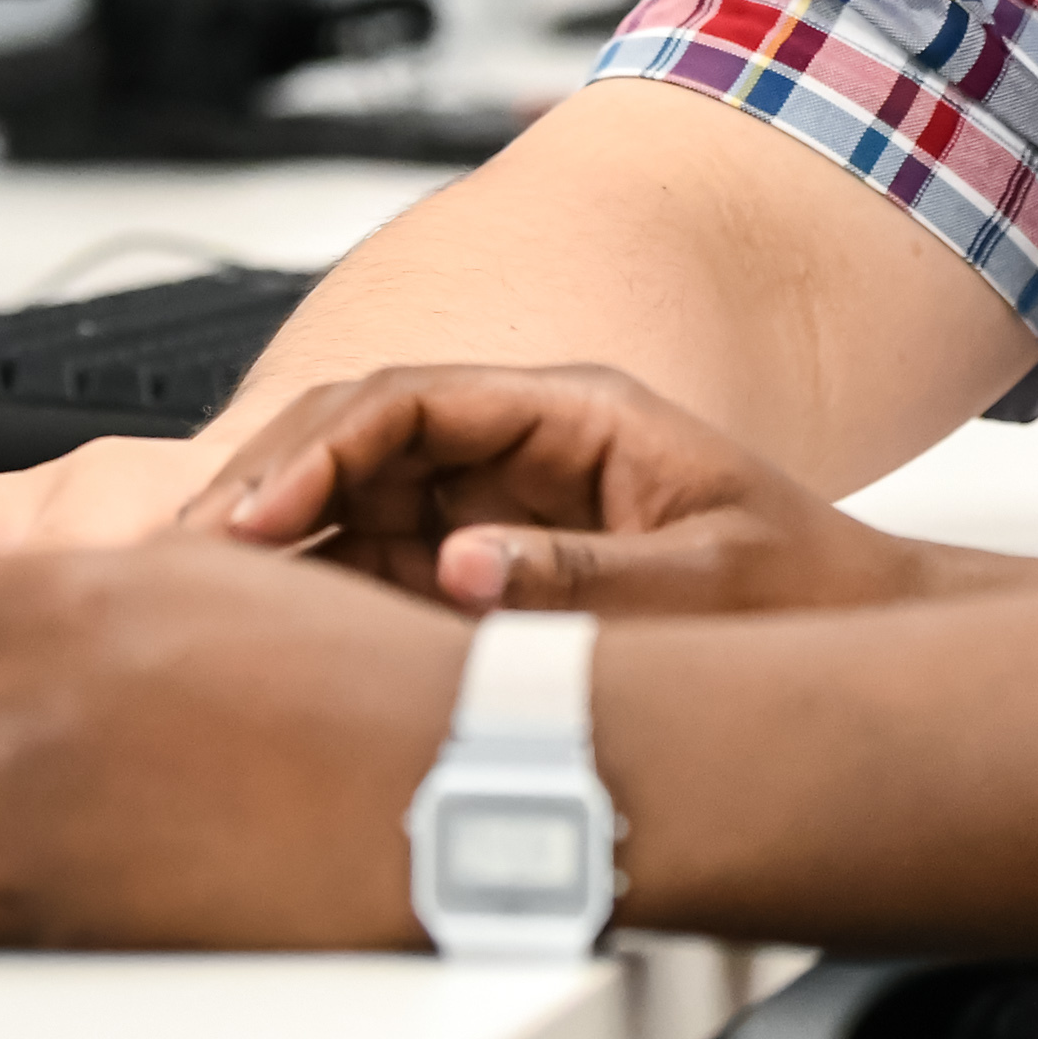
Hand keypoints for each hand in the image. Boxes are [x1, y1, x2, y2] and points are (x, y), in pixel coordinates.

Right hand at [182, 360, 974, 614]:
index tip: (257, 514)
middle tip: (185, 558)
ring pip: (353, 504)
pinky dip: (315, 594)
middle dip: (265, 489)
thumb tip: (460, 571)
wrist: (852, 630)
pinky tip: (258, 637)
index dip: (319, 450)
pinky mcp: (488, 569)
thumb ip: (585, 577)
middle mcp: (521, 449)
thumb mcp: (705, 583)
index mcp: (575, 413)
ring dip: (275, 544)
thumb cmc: (799, 589)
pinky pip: (380, 567)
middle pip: (359, 441)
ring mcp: (497, 506)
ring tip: (193, 603)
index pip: (412, 402)